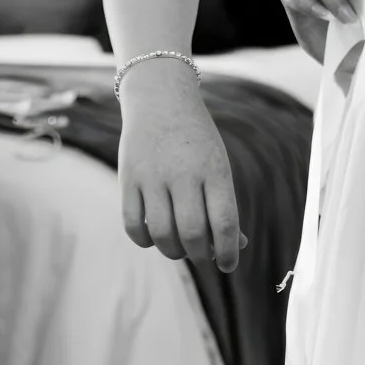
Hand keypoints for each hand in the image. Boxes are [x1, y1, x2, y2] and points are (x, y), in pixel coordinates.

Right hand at [118, 67, 243, 271]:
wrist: (161, 99)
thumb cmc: (197, 142)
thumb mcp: (218, 166)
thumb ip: (224, 205)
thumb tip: (236, 246)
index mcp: (214, 170)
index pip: (224, 223)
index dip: (228, 252)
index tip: (228, 265)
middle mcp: (183, 173)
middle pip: (192, 233)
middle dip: (201, 257)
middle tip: (204, 258)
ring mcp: (152, 176)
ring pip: (161, 234)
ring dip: (173, 252)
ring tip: (180, 249)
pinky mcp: (127, 178)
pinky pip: (132, 225)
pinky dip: (144, 241)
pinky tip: (154, 238)